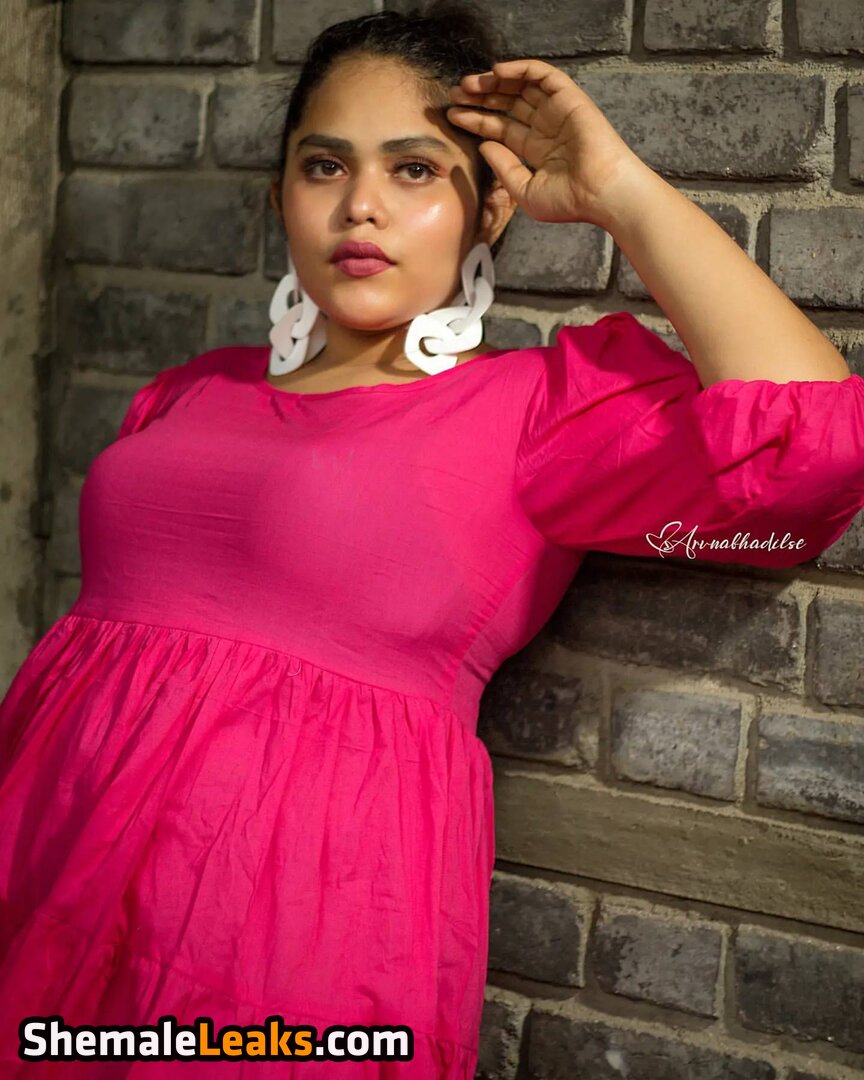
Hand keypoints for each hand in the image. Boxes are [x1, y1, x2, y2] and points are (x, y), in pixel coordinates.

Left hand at [446, 58, 645, 228]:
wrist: (602, 193)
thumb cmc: (569, 201)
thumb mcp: (525, 191)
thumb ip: (503, 168)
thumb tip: (483, 145)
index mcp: (536, 150)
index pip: (499, 129)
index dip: (475, 120)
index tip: (452, 115)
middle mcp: (545, 127)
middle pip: (506, 104)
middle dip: (480, 98)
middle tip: (455, 95)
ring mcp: (557, 111)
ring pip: (520, 86)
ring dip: (494, 82)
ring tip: (469, 84)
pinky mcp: (569, 98)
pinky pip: (541, 74)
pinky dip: (519, 68)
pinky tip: (496, 72)